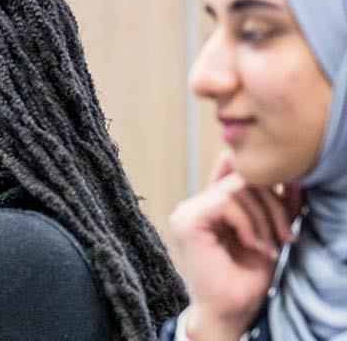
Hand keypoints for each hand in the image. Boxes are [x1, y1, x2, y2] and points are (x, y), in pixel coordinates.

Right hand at [170, 151, 302, 340]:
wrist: (229, 309)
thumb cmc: (245, 278)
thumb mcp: (269, 232)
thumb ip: (276, 205)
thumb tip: (293, 180)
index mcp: (209, 207)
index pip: (236, 172)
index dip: (264, 183)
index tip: (285, 212)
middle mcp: (195, 206)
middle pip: (241, 179)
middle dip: (273, 205)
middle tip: (284, 235)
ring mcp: (187, 213)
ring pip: (236, 189)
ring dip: (263, 218)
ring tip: (268, 245)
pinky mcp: (187, 221)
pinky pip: (225, 203)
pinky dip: (248, 223)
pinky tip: (252, 245)